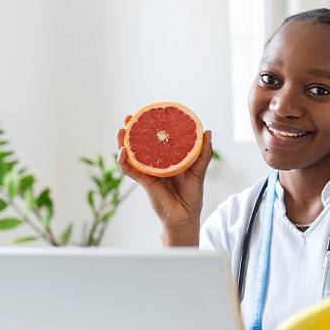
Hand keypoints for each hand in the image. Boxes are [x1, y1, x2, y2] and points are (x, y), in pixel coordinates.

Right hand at [116, 115, 213, 243]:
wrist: (185, 217)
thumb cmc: (192, 195)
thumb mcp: (199, 171)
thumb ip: (203, 153)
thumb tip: (207, 131)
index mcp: (167, 158)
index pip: (155, 138)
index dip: (149, 126)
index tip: (147, 112)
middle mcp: (155, 163)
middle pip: (139, 143)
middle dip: (132, 130)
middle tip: (129, 118)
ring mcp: (147, 171)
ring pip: (131, 154)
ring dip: (123, 142)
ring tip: (122, 130)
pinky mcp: (143, 181)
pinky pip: (130, 170)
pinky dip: (124, 161)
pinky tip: (122, 152)